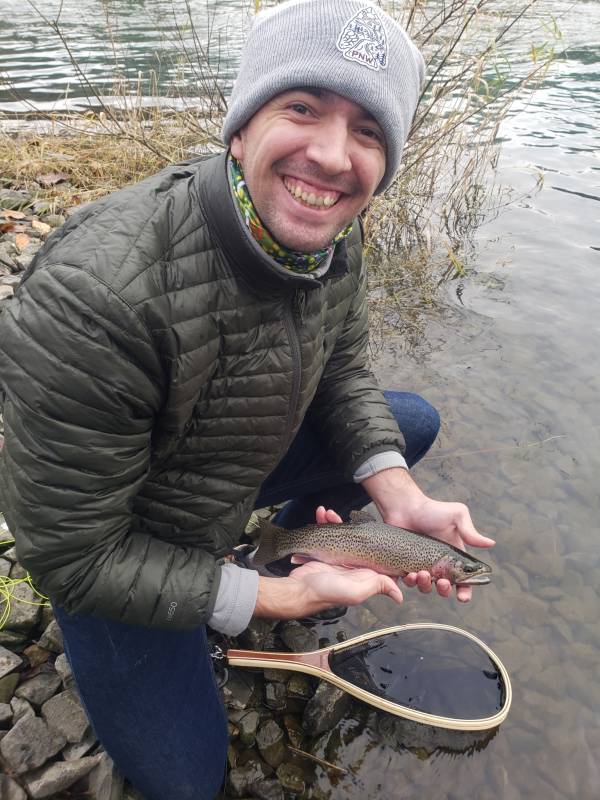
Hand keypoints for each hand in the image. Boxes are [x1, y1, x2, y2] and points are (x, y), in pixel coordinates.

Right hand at [253, 505, 402, 619]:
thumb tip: (399, 596)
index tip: (377, 525)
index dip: (380, 540)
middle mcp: (354, 564)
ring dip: (334, 520)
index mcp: (365, 573)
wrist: (299, 590)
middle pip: (359, 538)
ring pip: (341, 533)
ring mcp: (339, 557)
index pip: (378, 554)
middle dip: (352, 524)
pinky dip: (322, 523)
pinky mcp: (325, 552)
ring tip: (327, 513)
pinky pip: (326, 533)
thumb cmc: (328, 593)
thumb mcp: (356, 592)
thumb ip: (378, 586)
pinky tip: (320, 514)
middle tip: (343, 515)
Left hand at [362, 468, 494, 602]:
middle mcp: (439, 565)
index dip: (465, 592)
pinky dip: (409, 582)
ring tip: (422, 574)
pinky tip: (409, 574)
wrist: (406, 506)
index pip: (463, 580)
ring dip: (426, 586)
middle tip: (441, 582)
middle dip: (444, 590)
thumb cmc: (432, 510)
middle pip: (445, 588)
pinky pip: (408, 582)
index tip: (463, 597)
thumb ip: (470, 532)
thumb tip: (491, 543)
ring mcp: (421, 566)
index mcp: (454, 557)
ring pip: (426, 588)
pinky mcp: (405, 565)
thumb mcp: (456, 516)